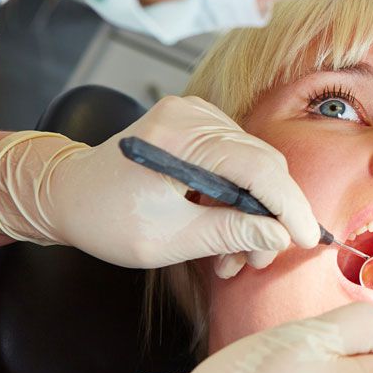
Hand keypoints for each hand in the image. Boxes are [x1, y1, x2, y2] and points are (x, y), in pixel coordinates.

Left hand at [0, 95, 319, 271]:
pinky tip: (227, 225)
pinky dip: (239, 194)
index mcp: (179, 139)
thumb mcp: (167, 239)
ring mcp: (195, 114)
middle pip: (261, 164)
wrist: (66, 193)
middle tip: (262, 257)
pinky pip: (238, 158)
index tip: (306, 239)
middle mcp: (192, 115)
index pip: (258, 168)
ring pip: (254, 165)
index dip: (289, 206)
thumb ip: (228, 233)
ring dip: (254, 210)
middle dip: (271, 215)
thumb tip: (279, 236)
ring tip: (237, 253)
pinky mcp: (197, 123)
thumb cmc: (104, 219)